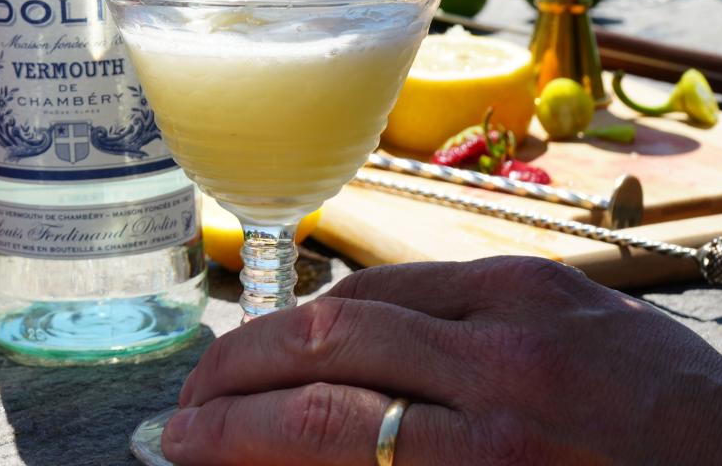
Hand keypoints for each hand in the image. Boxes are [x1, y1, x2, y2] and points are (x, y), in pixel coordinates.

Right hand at [161, 257, 721, 464]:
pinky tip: (326, 338)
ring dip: (284, 332)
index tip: (175, 443)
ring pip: (364, 296)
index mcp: (499, 456)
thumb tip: (289, 456)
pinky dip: (356, 309)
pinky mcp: (546, 275)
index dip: (233, 432)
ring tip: (241, 369)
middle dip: (235, 370)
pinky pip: (419, 279)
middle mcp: (508, 366)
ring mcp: (529, 303)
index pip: (325, 424)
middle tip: (186, 402)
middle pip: (327, 341)